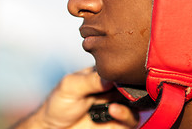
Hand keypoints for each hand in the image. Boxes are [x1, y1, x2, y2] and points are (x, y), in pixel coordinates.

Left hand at [13, 67, 138, 128]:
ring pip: (137, 102)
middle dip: (132, 87)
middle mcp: (113, 90)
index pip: (121, 68)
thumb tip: (111, 76)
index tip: (124, 72)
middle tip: (124, 89)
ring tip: (114, 106)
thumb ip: (90, 80)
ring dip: (131, 102)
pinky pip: (132, 120)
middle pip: (133, 85)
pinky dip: (126, 115)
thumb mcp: (70, 86)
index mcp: (103, 76)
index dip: (125, 70)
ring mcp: (117, 106)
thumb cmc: (59, 103)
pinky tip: (114, 111)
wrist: (54, 128)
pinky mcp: (119, 123)